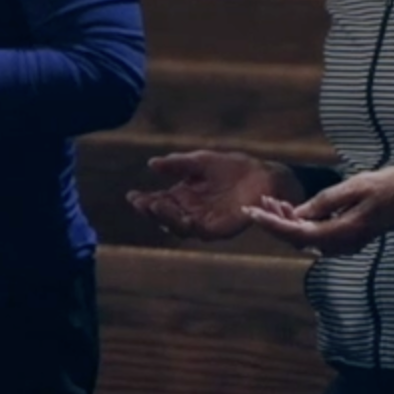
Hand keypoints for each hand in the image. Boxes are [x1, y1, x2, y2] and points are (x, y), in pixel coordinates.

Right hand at [128, 150, 295, 241]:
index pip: (158, 201)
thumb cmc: (232, 168)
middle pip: (163, 217)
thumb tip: (152, 163)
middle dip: (151, 211)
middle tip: (144, 202)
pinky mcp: (219, 230)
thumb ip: (178, 163)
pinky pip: (201, 233)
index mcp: (182, 196)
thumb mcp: (201, 161)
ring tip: (157, 206)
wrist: (262, 176)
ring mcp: (203, 222)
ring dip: (166, 219)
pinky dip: (190, 227)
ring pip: (178, 227)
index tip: (131, 195)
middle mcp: (189, 211)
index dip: (143, 200)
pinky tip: (184, 219)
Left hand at [245, 166, 393, 256]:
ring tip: (268, 201)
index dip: (272, 224)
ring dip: (285, 222)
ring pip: (305, 238)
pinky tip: (289, 207)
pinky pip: (316, 234)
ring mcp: (345, 243)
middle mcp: (342, 244)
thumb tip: (297, 214)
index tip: (252, 213)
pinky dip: (299, 221)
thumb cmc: (392, 187)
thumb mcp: (357, 186)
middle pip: (298, 239)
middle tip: (254, 204)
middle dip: (273, 223)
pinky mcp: (346, 237)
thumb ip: (326, 201)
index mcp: (344, 232)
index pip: (298, 234)